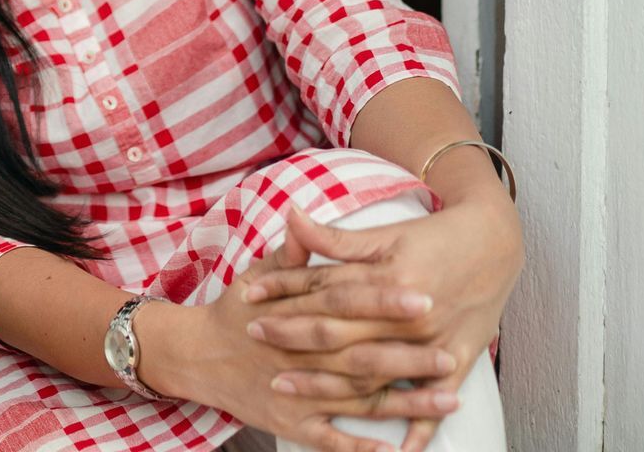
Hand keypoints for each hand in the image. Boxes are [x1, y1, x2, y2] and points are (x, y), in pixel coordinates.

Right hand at [139, 247, 461, 451]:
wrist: (195, 355)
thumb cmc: (234, 311)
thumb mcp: (257, 275)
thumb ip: (289, 254)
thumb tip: (301, 215)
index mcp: (292, 315)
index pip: (343, 305)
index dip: (382, 302)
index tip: (420, 297)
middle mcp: (296, 357)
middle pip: (358, 357)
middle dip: (405, 357)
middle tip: (448, 353)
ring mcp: (295, 393)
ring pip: (357, 400)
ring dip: (404, 403)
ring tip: (448, 398)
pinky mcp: (291, 423)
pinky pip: (331, 440)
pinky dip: (361, 447)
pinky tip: (397, 449)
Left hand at [241, 198, 521, 450]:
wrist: (497, 242)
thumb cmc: (435, 236)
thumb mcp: (386, 234)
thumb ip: (336, 237)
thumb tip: (291, 216)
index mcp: (390, 278)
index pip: (325, 288)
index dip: (284, 290)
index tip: (249, 295)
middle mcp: (410, 314)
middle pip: (340, 331)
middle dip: (292, 336)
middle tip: (253, 336)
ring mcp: (434, 340)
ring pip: (372, 370)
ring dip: (327, 382)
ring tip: (285, 386)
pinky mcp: (459, 358)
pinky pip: (434, 398)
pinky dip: (416, 425)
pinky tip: (393, 447)